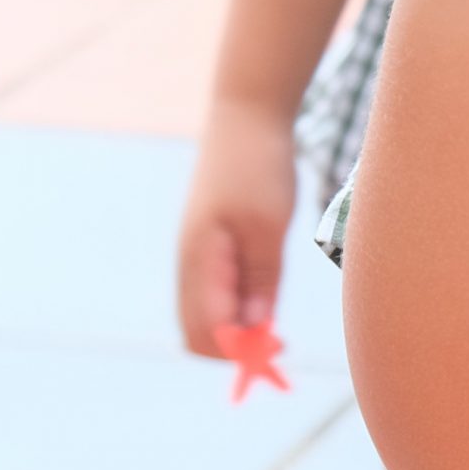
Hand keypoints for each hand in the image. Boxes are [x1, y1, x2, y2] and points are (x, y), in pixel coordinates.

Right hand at [177, 101, 297, 357]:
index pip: (203, 334)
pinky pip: (217, 292)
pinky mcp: (209, 246)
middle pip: (198, 333)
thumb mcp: (269, 224)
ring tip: (275, 317)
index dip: (237, 352)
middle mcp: (190, 265)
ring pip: (207, 315)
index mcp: (198, 262)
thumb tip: (253, 331)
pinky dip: (240, 304)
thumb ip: (260, 279)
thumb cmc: (259, 167)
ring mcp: (196, 256)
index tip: (276, 347)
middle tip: (278, 340)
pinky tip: (266, 293)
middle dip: (235, 346)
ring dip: (238, 326)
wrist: (246, 118)